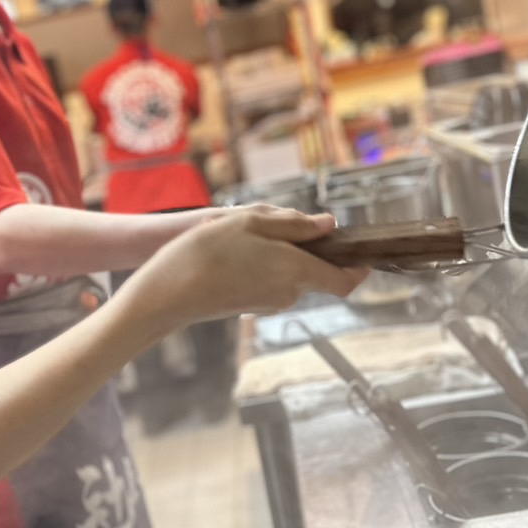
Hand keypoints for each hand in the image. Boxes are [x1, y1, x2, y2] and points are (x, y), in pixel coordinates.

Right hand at [124, 206, 366, 331]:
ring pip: (290, 272)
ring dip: (277, 251)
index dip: (359, 267)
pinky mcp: (251, 305)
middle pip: (314, 269)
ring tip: (242, 234)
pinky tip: (231, 250)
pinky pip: (269, 280)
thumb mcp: (251, 222)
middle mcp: (289, 292)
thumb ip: (294, 224)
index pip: (346, 280)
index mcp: (297, 271)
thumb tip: (327, 225)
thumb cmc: (206, 253)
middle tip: (271, 222)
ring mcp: (270, 302)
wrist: (167, 293)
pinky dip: (260, 262)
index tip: (360, 250)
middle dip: (303, 245)